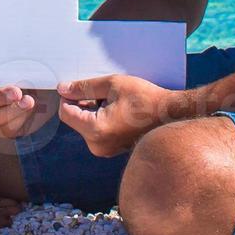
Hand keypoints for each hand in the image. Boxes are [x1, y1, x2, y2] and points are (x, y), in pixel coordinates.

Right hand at [0, 66, 56, 140]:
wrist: (38, 90)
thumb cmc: (25, 71)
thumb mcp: (19, 64)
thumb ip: (14, 64)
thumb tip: (19, 60)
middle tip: (16, 92)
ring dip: (12, 110)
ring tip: (29, 101)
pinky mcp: (3, 130)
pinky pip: (7, 128)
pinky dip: (20, 117)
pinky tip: (31, 107)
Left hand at [55, 74, 182, 157]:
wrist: (171, 115)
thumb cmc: (145, 98)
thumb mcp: (112, 85)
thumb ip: (84, 87)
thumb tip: (62, 89)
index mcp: (95, 130)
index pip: (65, 112)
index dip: (70, 96)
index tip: (84, 87)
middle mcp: (97, 145)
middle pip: (76, 118)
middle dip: (85, 103)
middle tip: (107, 94)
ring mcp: (104, 150)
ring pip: (86, 123)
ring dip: (94, 110)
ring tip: (116, 102)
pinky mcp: (111, 150)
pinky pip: (96, 131)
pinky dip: (102, 118)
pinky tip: (119, 111)